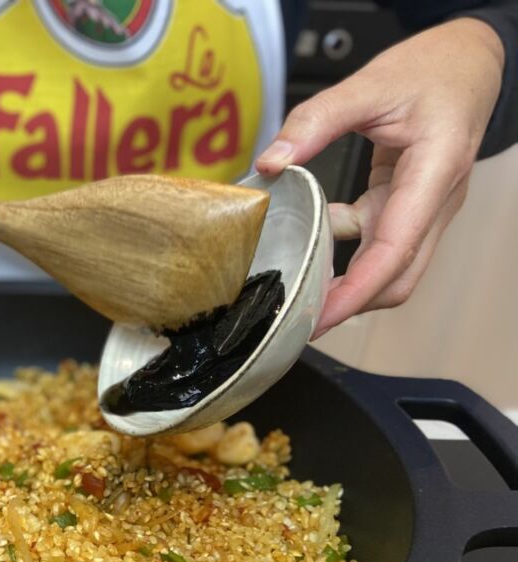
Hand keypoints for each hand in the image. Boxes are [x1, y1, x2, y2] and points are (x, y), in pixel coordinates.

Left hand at [256, 18, 503, 337]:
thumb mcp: (370, 83)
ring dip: (346, 280)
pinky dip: (345, 249)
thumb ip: (316, 120)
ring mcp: (424, 210)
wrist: (469, 63)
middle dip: (351, 303)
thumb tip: (272, 161)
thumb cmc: (434, 71)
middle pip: (398, 277)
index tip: (320, 316)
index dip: (356, 291)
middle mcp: (435, 202)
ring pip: (389, 266)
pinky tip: (313, 233)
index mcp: (434, 173)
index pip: (395, 250)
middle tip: (298, 318)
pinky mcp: (409, 208)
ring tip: (297, 286)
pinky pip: (378, 243)